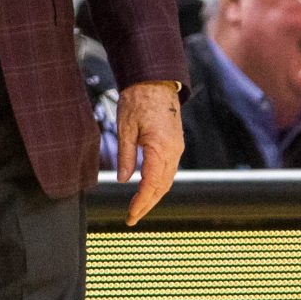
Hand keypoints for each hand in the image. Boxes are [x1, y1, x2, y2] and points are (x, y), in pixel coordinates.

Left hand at [114, 79, 182, 224]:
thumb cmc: (138, 99)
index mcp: (160, 147)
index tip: (131, 214)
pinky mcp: (175, 144)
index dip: (141, 202)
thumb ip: (126, 156)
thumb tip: (124, 180)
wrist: (156, 80)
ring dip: (154, 196)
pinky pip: (169, 170)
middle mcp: (173, 151)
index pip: (152, 184)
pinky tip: (148, 189)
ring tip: (138, 208)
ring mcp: (177, 148)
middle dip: (148, 205)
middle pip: (162, 187)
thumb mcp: (125, 128)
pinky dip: (159, 184)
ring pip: (167, 180)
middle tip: (132, 218)